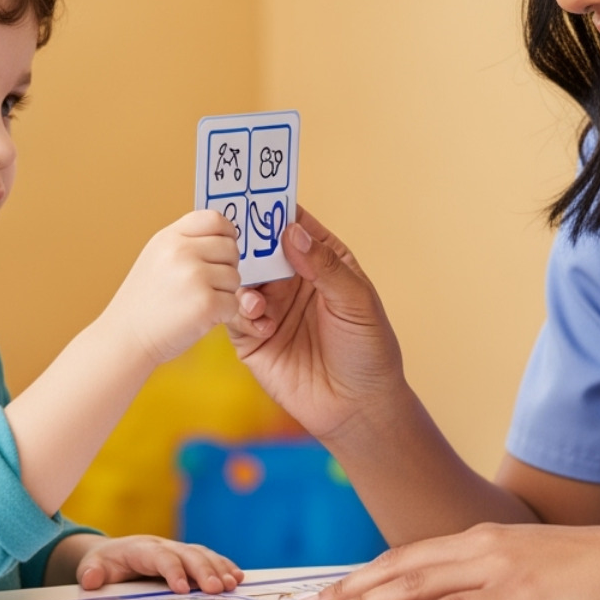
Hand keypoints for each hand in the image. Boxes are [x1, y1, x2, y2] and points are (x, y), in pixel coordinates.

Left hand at [74, 535, 245, 593]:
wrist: (116, 553)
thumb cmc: (106, 563)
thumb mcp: (94, 566)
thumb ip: (92, 572)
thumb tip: (91, 579)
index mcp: (142, 549)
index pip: (160, 557)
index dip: (173, 570)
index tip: (183, 588)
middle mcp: (164, 546)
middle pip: (188, 554)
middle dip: (204, 570)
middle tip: (217, 589)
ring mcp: (179, 550)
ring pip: (202, 554)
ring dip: (219, 568)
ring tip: (232, 584)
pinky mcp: (188, 557)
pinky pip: (210, 558)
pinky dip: (224, 566)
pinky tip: (238, 577)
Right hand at [100, 210, 241, 364]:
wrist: (125, 337)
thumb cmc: (144, 302)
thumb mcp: (156, 257)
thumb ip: (186, 243)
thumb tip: (225, 236)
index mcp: (170, 237)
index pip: (215, 219)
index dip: (226, 234)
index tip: (221, 251)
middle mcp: (182, 252)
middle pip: (230, 249)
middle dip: (225, 268)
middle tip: (206, 285)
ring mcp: (194, 276)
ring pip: (235, 278)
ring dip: (223, 293)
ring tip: (196, 303)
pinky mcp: (206, 303)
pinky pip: (233, 303)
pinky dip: (222, 314)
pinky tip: (200, 318)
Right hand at [227, 207, 405, 440]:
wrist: (356, 408)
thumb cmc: (368, 350)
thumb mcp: (355, 302)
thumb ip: (324, 266)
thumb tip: (291, 231)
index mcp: (321, 261)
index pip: (292, 225)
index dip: (274, 207)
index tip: (253, 191)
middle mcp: (291, 279)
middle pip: (259, 247)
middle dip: (244, 238)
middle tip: (231, 231)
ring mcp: (269, 307)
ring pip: (240, 278)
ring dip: (239, 276)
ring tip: (249, 284)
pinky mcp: (251, 337)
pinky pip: (233, 314)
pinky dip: (239, 311)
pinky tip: (260, 321)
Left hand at [294, 521, 599, 599]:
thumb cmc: (597, 577)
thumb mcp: (533, 575)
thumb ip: (493, 586)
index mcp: (481, 539)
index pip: (407, 558)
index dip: (363, 577)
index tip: (329, 595)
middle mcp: (479, 545)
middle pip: (398, 568)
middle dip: (348, 591)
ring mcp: (496, 565)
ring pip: (414, 585)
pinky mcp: (516, 591)